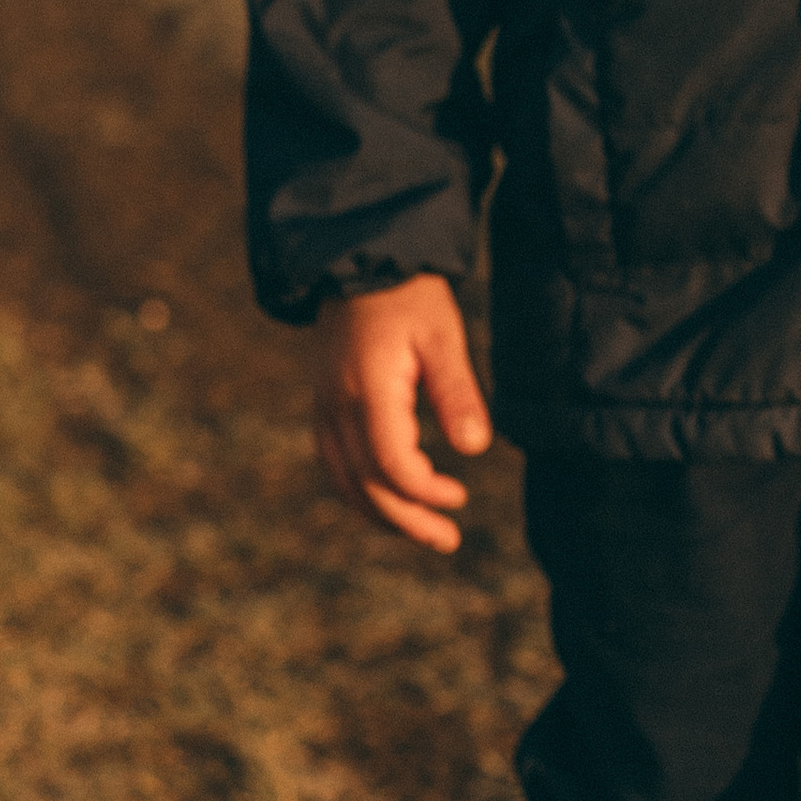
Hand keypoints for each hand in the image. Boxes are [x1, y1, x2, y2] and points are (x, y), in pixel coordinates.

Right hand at [311, 275, 492, 554]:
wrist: (360, 260)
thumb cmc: (410, 297)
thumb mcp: (443, 335)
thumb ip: (457, 392)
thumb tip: (476, 449)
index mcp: (368, 389)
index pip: (391, 464)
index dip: (425, 492)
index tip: (460, 495)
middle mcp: (337, 405)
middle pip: (365, 485)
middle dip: (406, 521)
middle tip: (449, 540)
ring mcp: (324, 407)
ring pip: (344, 480)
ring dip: (382, 514)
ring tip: (424, 532)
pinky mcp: (324, 405)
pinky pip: (335, 464)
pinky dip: (362, 491)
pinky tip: (391, 500)